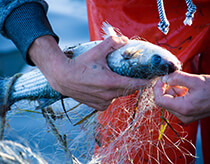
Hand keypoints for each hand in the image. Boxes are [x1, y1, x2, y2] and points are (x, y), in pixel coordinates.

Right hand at [29, 35, 148, 110]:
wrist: (63, 78)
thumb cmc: (79, 65)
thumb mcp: (96, 52)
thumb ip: (111, 44)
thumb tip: (124, 40)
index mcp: (110, 82)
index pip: (135, 84)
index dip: (145, 82)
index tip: (152, 80)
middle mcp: (108, 95)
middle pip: (128, 90)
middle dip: (133, 84)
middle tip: (133, 75)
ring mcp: (103, 102)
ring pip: (119, 96)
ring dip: (121, 89)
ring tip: (116, 79)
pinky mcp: (97, 106)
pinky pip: (110, 101)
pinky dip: (111, 95)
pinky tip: (105, 88)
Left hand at [154, 70, 209, 122]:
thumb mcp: (195, 80)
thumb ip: (176, 78)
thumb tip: (164, 78)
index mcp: (183, 108)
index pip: (159, 100)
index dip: (157, 88)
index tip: (161, 79)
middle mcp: (183, 115)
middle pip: (164, 100)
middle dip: (167, 88)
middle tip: (176, 79)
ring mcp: (185, 116)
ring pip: (170, 101)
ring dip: (174, 90)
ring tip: (186, 85)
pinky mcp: (188, 113)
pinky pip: (177, 103)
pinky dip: (179, 94)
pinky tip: (188, 89)